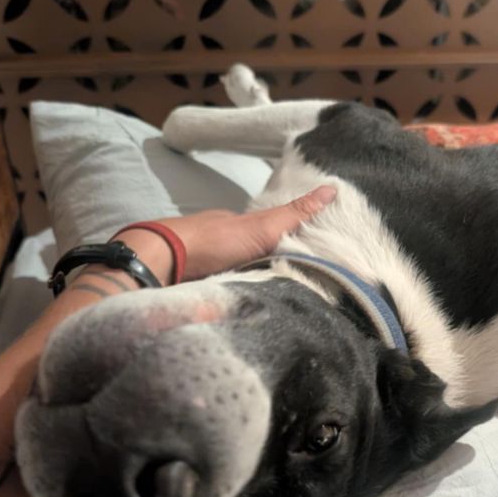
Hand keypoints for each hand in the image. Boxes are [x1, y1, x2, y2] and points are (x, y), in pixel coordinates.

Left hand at [120, 185, 336, 283]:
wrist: (165, 261)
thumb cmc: (215, 241)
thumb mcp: (263, 227)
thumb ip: (295, 214)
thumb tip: (332, 188)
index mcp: (236, 228)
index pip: (266, 236)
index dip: (284, 246)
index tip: (304, 262)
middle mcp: (218, 245)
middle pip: (247, 258)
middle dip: (264, 270)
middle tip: (290, 287)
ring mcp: (202, 266)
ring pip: (229, 277)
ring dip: (244, 286)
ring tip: (269, 304)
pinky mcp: (190, 288)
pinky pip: (213, 293)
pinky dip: (224, 298)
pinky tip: (235, 308)